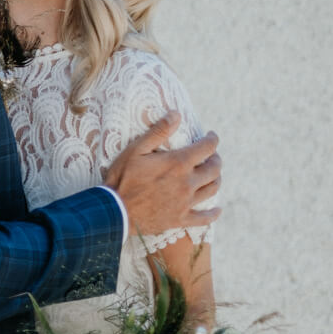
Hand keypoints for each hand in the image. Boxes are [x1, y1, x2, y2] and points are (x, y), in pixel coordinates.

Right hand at [103, 112, 222, 236]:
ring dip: (217, 180)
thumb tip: (176, 114)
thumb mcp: (135, 150)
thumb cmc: (122, 178)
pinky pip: (204, 218)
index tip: (211, 136)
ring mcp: (186, 202)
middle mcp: (187, 183)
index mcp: (178, 164)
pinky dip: (213, 213)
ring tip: (214, 175)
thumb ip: (158, 132)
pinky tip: (217, 210)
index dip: (212, 139)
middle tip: (212, 155)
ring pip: (212, 189)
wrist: (115, 211)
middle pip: (215, 169)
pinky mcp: (180, 219)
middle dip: (216, 159)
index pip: (207, 147)